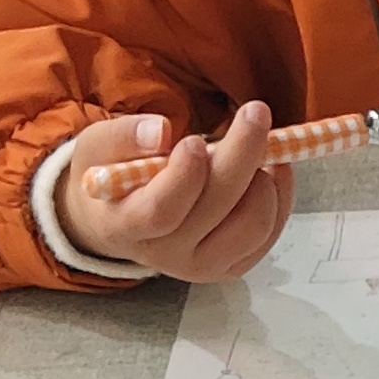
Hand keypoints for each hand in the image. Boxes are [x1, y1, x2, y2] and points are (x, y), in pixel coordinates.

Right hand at [60, 105, 293, 284]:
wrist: (118, 219)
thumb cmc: (110, 175)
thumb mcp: (98, 146)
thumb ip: (123, 136)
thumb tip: (162, 131)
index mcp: (125, 226)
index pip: (161, 211)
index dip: (185, 177)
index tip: (196, 140)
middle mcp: (166, 256)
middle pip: (216, 210)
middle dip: (241, 156)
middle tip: (255, 112)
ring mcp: (202, 266)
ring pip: (252, 226)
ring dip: (266, 179)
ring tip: (259, 145)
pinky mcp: (232, 266)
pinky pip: (269, 234)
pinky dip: (280, 196)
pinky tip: (271, 167)